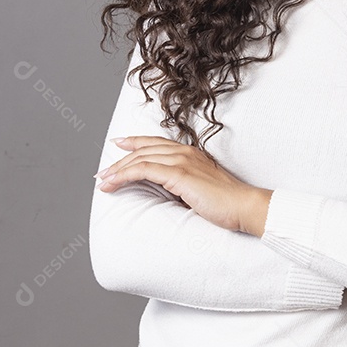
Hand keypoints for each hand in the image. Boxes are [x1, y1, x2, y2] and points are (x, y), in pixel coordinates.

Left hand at [96, 136, 263, 233]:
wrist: (244, 205)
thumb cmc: (226, 203)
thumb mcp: (200, 188)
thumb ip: (184, 184)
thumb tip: (167, 191)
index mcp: (191, 153)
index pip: (156, 142)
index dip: (135, 141)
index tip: (119, 143)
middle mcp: (184, 152)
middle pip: (143, 150)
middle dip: (119, 161)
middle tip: (102, 173)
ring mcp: (182, 161)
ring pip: (140, 159)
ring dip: (117, 170)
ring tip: (102, 181)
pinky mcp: (178, 174)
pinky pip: (143, 170)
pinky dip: (124, 175)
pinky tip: (113, 183)